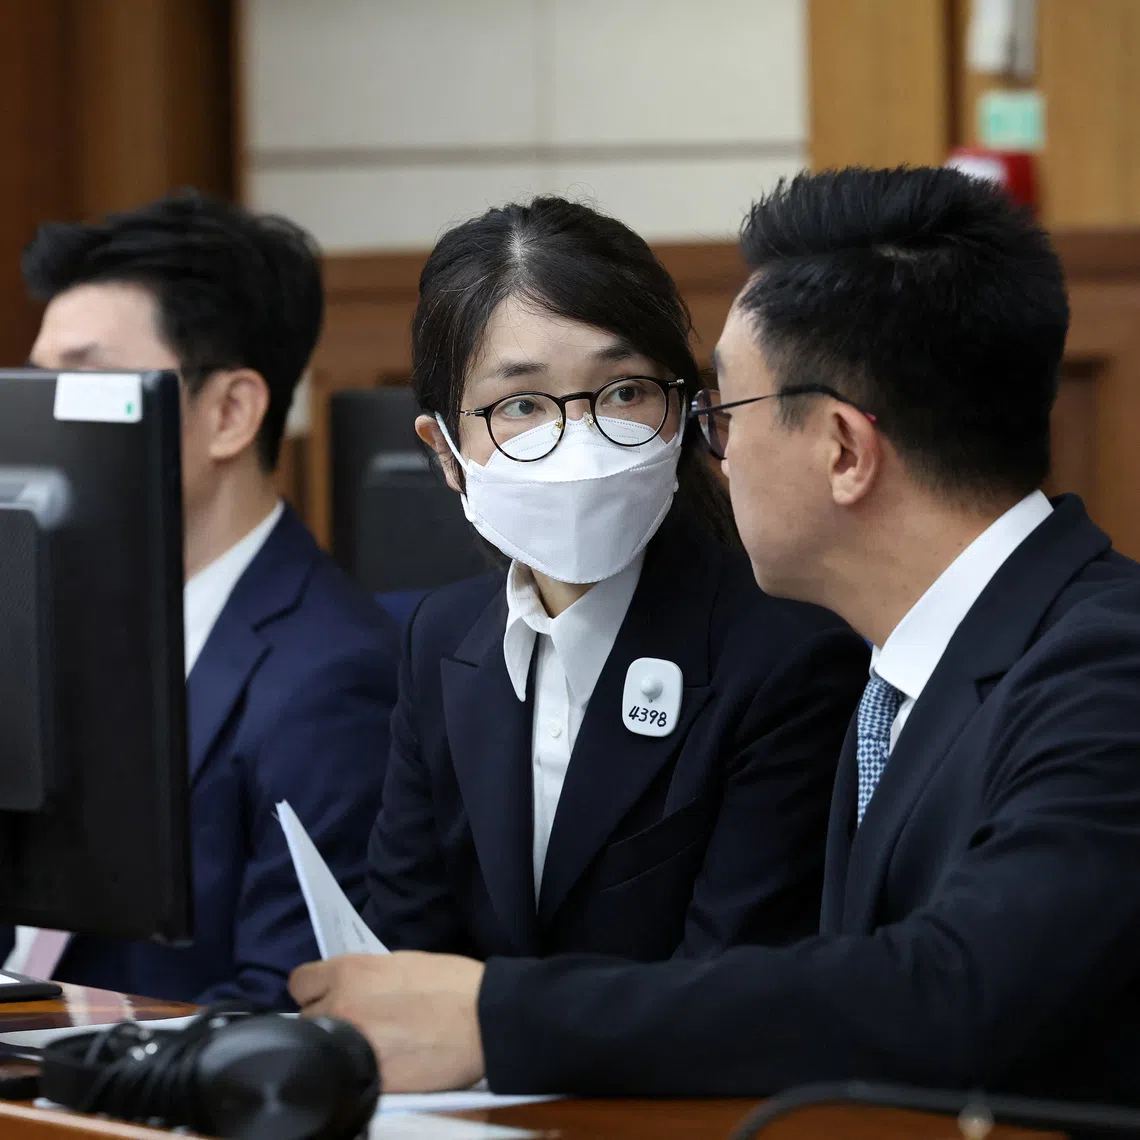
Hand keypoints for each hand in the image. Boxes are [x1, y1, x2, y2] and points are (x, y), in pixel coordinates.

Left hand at [289, 951, 486, 1091]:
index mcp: (351, 971)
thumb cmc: (451, 984)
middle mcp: (342, 1006)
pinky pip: (344, 1075)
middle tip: (355, 1022)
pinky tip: (379, 1065)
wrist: (485, 1019)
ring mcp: (351, 1045)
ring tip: (367, 1046)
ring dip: (337, 1047)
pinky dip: (356, 1072)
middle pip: (305, 1019)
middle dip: (327, 1020)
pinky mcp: (366, 1079)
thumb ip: (364, 976)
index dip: (315, 990)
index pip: (299, 982)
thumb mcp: (400, 963)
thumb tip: (347, 989)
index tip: (329, 996)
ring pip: (320, 1050)